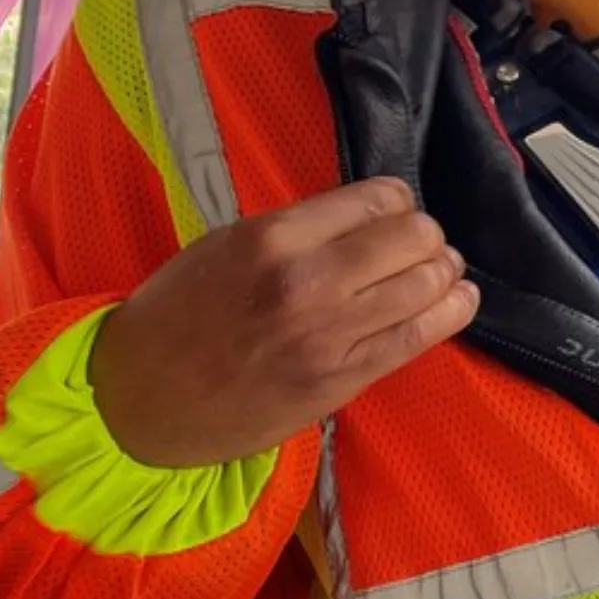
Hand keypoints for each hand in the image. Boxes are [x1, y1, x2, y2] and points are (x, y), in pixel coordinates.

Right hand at [89, 178, 477, 468]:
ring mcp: (332, 333)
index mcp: (274, 238)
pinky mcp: (346, 377)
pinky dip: (452, 311)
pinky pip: (422, 336)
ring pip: (429, 282)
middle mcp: (309, 281)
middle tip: (419, 245)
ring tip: (439, 272)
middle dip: (426, 236)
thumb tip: (368, 215)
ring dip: (444, 272)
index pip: (378, 199)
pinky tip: (458, 300)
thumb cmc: (179, 315)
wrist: (141, 399)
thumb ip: (299, 229)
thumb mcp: (227, 246)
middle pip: (415, 236)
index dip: (396, 203)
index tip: (392, 213)